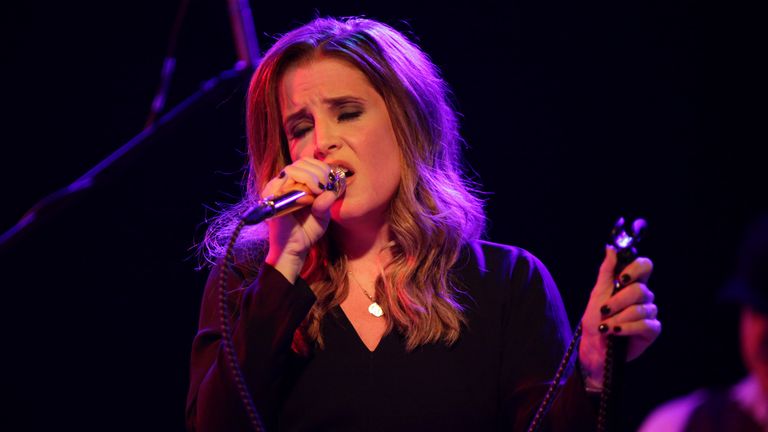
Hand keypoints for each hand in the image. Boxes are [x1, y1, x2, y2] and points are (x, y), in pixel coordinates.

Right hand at [262, 158, 339, 282]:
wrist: (295, 248)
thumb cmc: (308, 231)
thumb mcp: (323, 215)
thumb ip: (326, 202)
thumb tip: (329, 191)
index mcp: (296, 184)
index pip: (307, 163)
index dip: (320, 167)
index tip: (330, 182)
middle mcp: (284, 183)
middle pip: (301, 163)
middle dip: (318, 171)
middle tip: (325, 187)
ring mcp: (275, 189)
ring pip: (293, 169)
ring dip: (311, 177)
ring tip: (318, 192)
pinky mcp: (270, 197)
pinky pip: (284, 183)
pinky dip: (301, 186)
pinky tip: (310, 196)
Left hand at [578, 245, 660, 386]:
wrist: (593, 346)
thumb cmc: (595, 318)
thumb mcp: (597, 292)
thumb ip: (607, 271)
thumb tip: (611, 248)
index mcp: (632, 283)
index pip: (645, 266)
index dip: (636, 269)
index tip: (622, 278)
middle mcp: (644, 296)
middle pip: (641, 289)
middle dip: (618, 300)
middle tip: (604, 309)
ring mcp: (649, 313)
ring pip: (641, 308)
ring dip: (618, 317)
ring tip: (605, 325)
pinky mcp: (652, 330)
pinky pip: (645, 324)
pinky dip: (626, 328)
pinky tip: (615, 332)